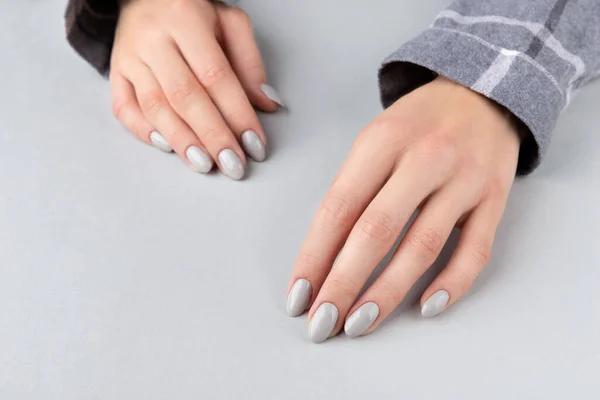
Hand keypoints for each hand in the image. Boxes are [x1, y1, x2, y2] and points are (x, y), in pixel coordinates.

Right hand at [110, 0, 283, 179]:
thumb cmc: (193, 11)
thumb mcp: (230, 22)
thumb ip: (250, 63)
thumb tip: (267, 104)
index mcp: (185, 19)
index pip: (216, 76)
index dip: (237, 114)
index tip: (255, 144)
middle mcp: (153, 38)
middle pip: (185, 96)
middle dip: (213, 136)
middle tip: (233, 165)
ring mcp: (129, 57)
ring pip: (155, 106)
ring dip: (183, 141)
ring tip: (206, 165)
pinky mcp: (115, 72)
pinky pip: (124, 108)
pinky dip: (144, 131)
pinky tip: (168, 147)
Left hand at [286, 77, 519, 341]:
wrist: (484, 91)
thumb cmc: (418, 123)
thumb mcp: (376, 139)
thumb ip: (353, 189)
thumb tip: (325, 255)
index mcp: (382, 140)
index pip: (338, 208)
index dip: (314, 256)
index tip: (298, 296)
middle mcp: (424, 159)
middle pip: (376, 231)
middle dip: (344, 283)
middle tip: (322, 324)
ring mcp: (464, 179)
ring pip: (422, 246)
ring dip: (387, 292)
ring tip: (359, 324)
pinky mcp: (494, 198)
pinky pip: (474, 249)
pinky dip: (451, 283)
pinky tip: (426, 308)